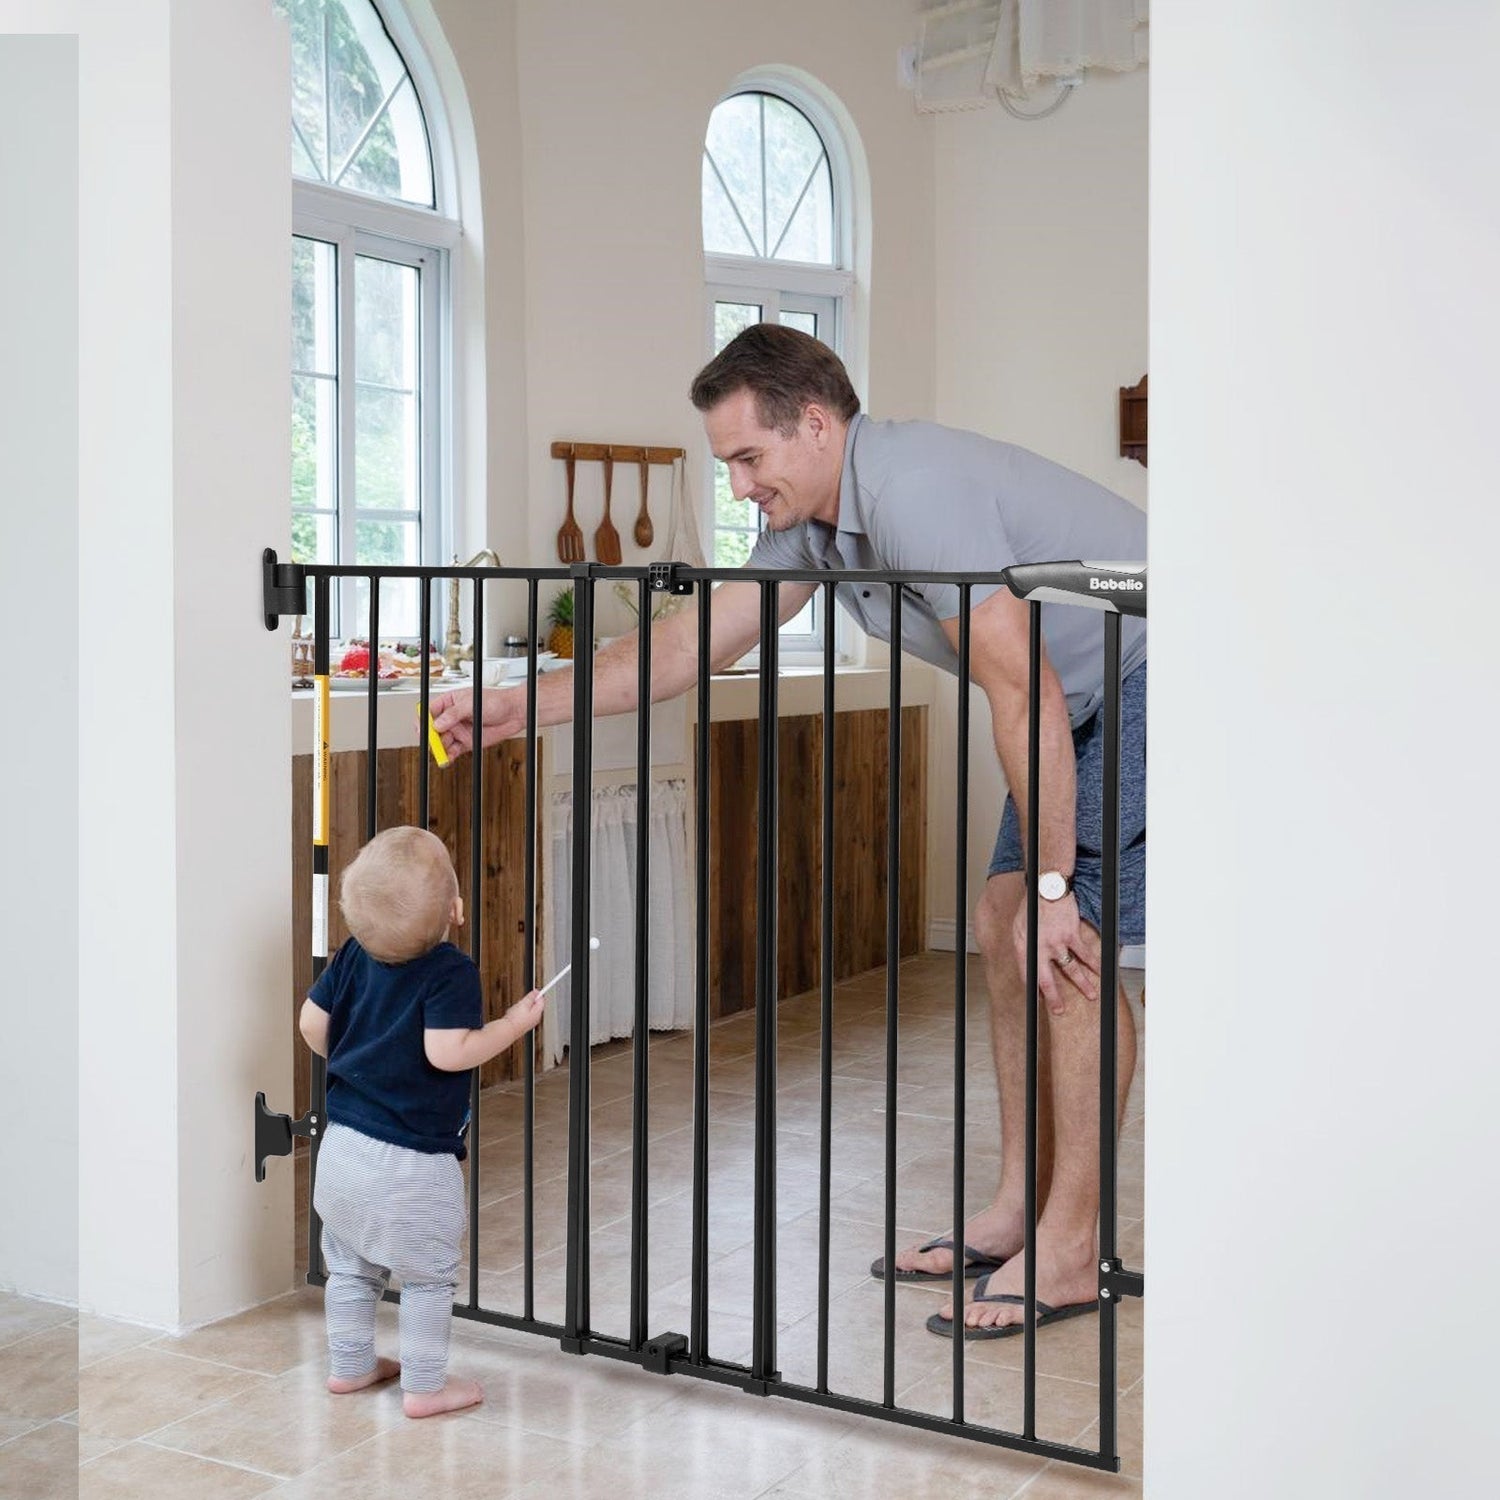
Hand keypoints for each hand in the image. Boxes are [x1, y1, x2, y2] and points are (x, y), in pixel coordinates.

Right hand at [430, 685, 526, 759]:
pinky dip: (449, 756)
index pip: (429, 712)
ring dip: (440, 748)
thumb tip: (437, 724)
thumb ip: (453, 714)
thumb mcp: (471, 704)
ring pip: (442, 742)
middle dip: (432, 737)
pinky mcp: (466, 742)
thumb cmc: (496, 702)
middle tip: (435, 743)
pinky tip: (448, 758)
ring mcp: (458, 730)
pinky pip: (453, 751)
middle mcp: (451, 718)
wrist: (514, 714)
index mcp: (449, 702)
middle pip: (433, 729)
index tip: (423, 729)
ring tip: (443, 751)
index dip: (424, 721)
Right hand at [506, 989, 546, 1035]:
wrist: (507, 1031)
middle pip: (534, 1005)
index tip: (533, 991)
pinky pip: (521, 1016)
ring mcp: (529, 1023)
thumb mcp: (524, 1003)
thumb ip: (531, 997)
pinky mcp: (522, 1025)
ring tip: (515, 1010)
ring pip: (526, 1010)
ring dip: (520, 1008)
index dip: (537, 995)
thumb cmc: (516, 1019)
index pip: (542, 1001)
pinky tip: (511, 1015)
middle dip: (527, 1002)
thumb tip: (536, 992)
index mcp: (538, 1013)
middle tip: (521, 1002)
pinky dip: (516, 1014)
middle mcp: (535, 1019)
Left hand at [1013, 894, 1100, 1013]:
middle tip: (1060, 1010)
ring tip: (1091, 995)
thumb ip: (1023, 947)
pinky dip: (1094, 964)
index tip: (1039, 1001)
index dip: (1033, 990)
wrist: (1047, 889)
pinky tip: (1099, 972)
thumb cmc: (1033, 907)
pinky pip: (1084, 954)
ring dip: (1082, 984)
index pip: (1027, 974)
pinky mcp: (1071, 935)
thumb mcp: (1018, 927)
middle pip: (1047, 980)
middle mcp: (1039, 948)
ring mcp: (1056, 943)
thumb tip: (1028, 963)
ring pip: (1071, 970)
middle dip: (1054, 998)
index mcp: (1024, 946)